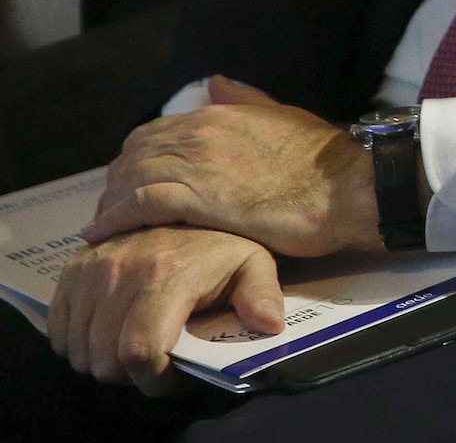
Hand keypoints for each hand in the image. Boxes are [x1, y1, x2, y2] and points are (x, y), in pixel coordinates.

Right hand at [48, 226, 282, 395]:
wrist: (188, 203)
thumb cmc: (222, 243)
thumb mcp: (253, 264)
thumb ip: (262, 295)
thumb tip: (269, 325)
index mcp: (166, 275)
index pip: (140, 352)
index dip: (154, 379)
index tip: (171, 377)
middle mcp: (121, 271)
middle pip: (105, 359)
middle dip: (130, 374)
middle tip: (154, 362)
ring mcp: (92, 268)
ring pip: (79, 350)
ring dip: (103, 360)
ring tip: (133, 346)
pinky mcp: (73, 268)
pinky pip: (58, 330)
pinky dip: (77, 343)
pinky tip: (107, 334)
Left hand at [84, 75, 379, 256]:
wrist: (348, 188)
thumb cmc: (324, 161)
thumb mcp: (284, 117)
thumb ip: (245, 102)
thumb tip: (216, 84)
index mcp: (221, 114)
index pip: (156, 132)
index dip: (138, 159)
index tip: (133, 182)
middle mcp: (201, 134)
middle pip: (135, 154)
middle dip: (119, 181)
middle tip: (114, 208)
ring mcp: (198, 165)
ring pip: (131, 178)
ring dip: (112, 202)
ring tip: (105, 226)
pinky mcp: (199, 200)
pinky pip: (139, 205)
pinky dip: (115, 218)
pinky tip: (104, 233)